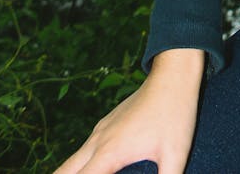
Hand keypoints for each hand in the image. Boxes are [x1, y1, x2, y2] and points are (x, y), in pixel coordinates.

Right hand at [52, 50, 203, 173]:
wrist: (173, 75)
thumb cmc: (176, 115)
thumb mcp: (176, 155)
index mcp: (110, 152)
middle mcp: (98, 141)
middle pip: (64, 172)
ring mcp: (101, 130)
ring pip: (72, 160)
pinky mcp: (107, 123)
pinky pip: (84, 150)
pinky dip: (80, 166)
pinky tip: (94, 170)